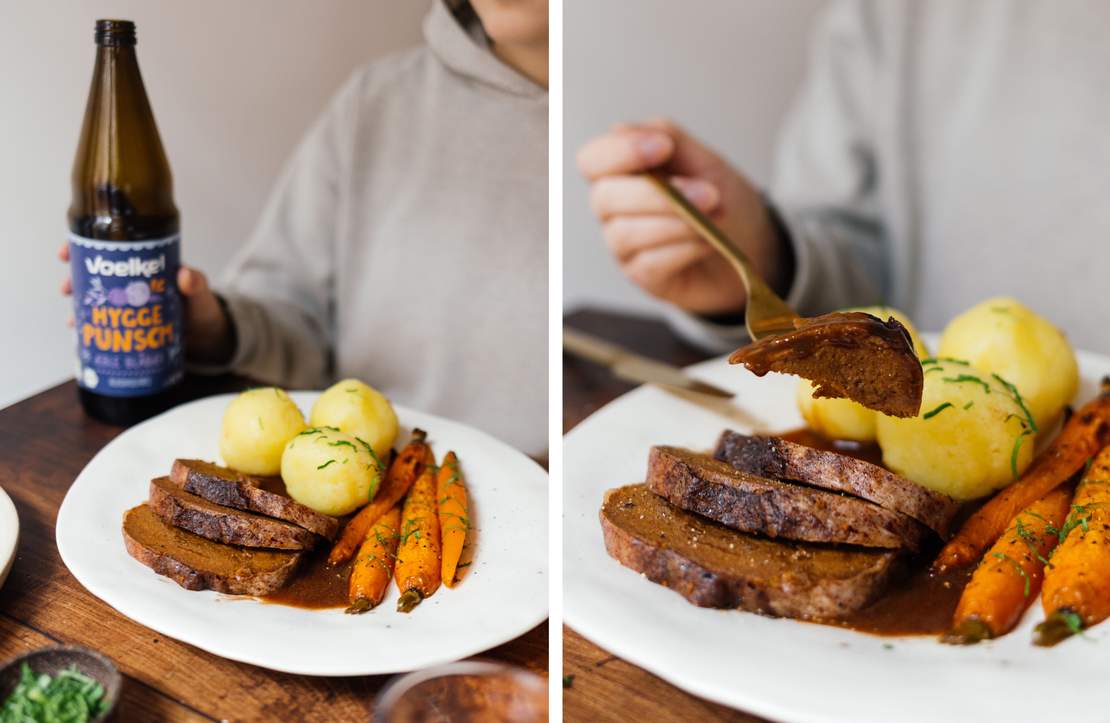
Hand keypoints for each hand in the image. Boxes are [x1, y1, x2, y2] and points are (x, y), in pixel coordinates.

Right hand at [59, 244, 234, 363]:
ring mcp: (130, 306)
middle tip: (66, 288)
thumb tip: (185, 274)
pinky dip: (92, 330)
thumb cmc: (204, 310)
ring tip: (72, 319)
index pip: (113, 250)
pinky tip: (82, 336)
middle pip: (97, 276)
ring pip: (98, 301)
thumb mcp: (201, 295)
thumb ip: (197, 285)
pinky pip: (106, 325)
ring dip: (81, 307)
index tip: (70, 250)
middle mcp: (133, 285)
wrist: (210, 339)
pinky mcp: (130, 327)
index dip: (88, 247)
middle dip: (77, 280)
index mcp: (147, 268)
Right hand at [577, 119, 786, 315]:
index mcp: (621, 172)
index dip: (619, 152)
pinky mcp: (643, 275)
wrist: (749, 242)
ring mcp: (624, 245)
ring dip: (677, 223)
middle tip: (708, 193)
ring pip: (627, 233)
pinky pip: (650, 262)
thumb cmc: (720, 199)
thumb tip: (622, 129)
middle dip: (657, 195)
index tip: (663, 147)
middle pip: (605, 198)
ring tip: (715, 217)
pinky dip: (685, 248)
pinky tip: (709, 242)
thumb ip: (668, 137)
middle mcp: (613, 209)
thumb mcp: (702, 159)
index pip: (593, 160)